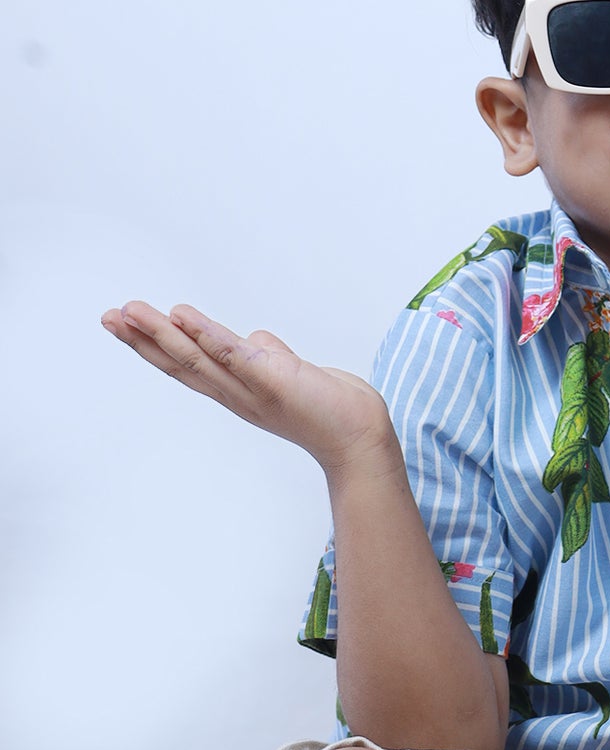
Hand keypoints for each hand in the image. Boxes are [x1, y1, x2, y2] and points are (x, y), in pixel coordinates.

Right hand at [100, 300, 394, 471]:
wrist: (360, 438)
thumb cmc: (329, 406)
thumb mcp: (292, 375)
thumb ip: (269, 357)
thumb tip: (254, 338)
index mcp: (238, 391)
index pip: (187, 367)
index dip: (154, 347)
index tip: (124, 325)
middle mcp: (236, 394)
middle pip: (180, 364)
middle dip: (142, 340)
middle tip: (109, 316)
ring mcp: (251, 389)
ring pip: (197, 359)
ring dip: (161, 334)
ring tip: (131, 311)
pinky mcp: (273, 381)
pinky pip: (233, 354)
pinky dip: (206, 334)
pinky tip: (182, 315)